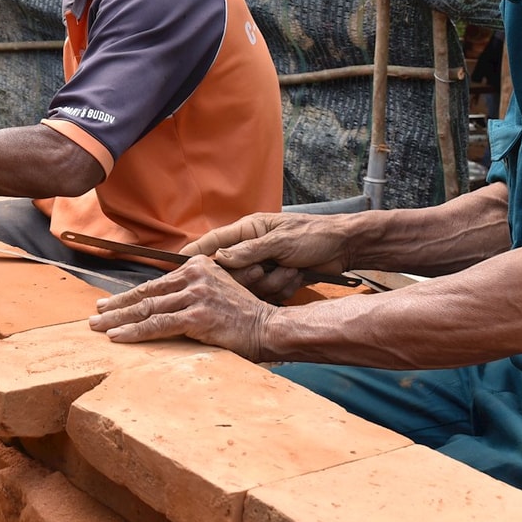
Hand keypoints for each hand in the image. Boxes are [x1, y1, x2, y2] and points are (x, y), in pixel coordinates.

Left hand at [88, 256, 273, 357]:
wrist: (269, 327)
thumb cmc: (242, 316)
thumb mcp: (216, 292)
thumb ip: (190, 292)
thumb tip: (161, 304)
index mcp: (197, 266)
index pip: (155, 284)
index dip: (129, 296)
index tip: (109, 304)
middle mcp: (194, 276)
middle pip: (146, 294)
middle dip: (117, 307)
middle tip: (95, 316)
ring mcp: (196, 294)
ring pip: (147, 309)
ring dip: (118, 320)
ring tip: (98, 328)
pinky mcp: (197, 315)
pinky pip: (158, 325)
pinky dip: (135, 332)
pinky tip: (118, 337)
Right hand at [183, 212, 348, 302]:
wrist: (345, 247)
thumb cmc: (314, 235)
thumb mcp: (280, 241)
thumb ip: (249, 251)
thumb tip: (220, 259)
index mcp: (249, 230)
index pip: (213, 241)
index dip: (195, 253)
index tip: (175, 263)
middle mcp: (253, 247)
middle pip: (231, 271)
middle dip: (250, 275)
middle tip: (264, 270)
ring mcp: (265, 264)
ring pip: (252, 285)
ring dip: (273, 281)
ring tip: (291, 269)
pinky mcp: (277, 278)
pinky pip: (269, 292)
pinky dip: (285, 286)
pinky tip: (298, 276)